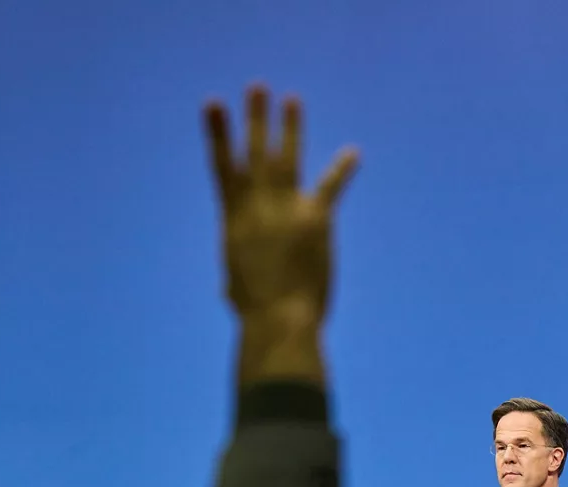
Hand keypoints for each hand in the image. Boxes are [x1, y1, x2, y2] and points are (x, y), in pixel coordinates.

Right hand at [205, 85, 358, 382]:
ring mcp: (285, 208)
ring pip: (286, 157)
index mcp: (233, 220)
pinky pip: (331, 187)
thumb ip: (233, 281)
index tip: (214, 104)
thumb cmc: (255, 313)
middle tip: (257, 88)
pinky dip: (343, 170)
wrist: (279, 318)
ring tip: (291, 99)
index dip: (218, 133)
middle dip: (255, 119)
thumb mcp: (237, 291)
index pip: (223, 168)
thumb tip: (227, 292)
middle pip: (254, 153)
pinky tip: (353, 153)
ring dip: (289, 127)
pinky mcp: (316, 217)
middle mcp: (256, 206)